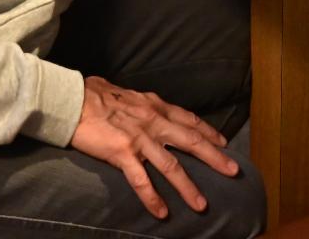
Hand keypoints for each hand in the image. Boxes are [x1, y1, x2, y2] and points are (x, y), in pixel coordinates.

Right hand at [70, 76, 238, 219]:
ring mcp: (140, 139)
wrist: (75, 99)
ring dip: (188, 187)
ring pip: (171, 166)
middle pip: (191, 141)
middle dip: (214, 157)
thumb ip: (146, 107)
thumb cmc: (99, 95)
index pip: (190, 120)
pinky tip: (162, 212)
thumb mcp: (132, 96)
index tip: (223, 143)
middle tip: (233, 170)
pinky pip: (141, 181)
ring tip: (201, 205)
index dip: (209, 132)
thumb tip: (154, 112)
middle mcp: (154, 121)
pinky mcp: (123, 154)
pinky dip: (153, 198)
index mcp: (156, 106)